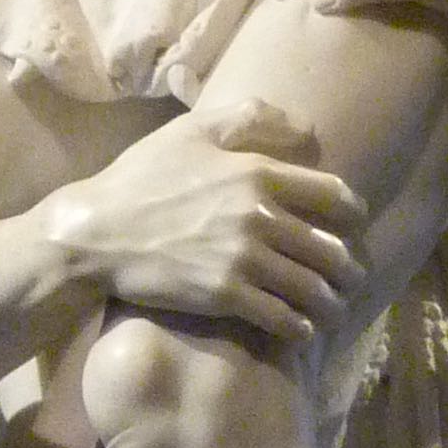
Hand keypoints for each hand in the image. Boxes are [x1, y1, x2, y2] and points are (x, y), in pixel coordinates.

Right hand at [41, 105, 365, 348]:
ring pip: (314, 289)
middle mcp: (259, 216)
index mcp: (257, 173)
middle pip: (332, 250)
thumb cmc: (140, 179)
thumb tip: (307, 129)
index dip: (353, 215)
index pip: (334, 195)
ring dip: (331, 304)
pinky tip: (301, 330)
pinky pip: (283, 318)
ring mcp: (243, 259)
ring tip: (332, 310)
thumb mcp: (191, 131)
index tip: (353, 228)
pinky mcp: (225, 296)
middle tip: (350, 280)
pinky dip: (300, 328)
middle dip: (348, 269)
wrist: (94, 234)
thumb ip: (250, 117)